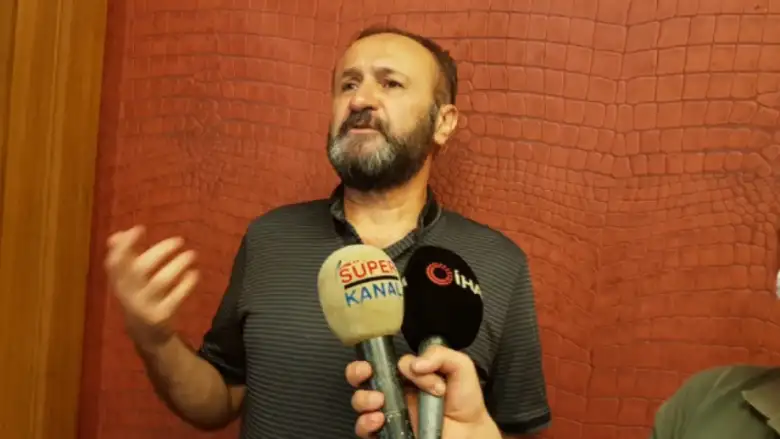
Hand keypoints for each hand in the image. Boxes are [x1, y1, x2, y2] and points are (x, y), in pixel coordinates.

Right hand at [104, 225, 198, 347]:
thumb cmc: (138, 300)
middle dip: (159, 251)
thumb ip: (124, 259)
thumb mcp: (128, 282)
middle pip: (139, 269)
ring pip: (160, 282)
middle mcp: (128, 296)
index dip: (124, 245)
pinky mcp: (161, 317)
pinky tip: (195, 274)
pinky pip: (174, 298)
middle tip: (179, 240)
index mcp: (118, 284)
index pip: (114, 263)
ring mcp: (144, 308)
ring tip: (192, 254)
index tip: (139, 229)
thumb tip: (117, 234)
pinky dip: (186, 285)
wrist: (147, 338)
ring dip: (177, 265)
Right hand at [346, 345, 501, 438]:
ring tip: (380, 401)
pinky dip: (365, 423)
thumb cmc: (464, 400)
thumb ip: (439, 355)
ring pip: (359, 403)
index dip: (395, 363)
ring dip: (363, 398)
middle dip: (356, 371)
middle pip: (361, 378)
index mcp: (406, 375)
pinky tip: (378, 419)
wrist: (470, 431)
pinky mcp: (388, 433)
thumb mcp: (459, 366)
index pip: (386, 361)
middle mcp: (394, 393)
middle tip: (366, 373)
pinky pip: (364, 430)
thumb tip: (414, 364)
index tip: (413, 370)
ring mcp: (389, 413)